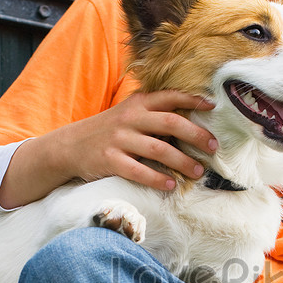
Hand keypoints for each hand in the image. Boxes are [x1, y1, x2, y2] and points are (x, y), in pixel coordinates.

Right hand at [72, 90, 217, 188]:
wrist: (69, 146)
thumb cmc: (108, 131)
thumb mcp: (127, 114)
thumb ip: (152, 113)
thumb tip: (190, 121)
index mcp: (137, 104)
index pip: (168, 97)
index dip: (192, 100)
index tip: (213, 107)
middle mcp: (129, 119)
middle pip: (170, 123)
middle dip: (196, 135)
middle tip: (213, 147)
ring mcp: (119, 139)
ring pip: (159, 149)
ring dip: (182, 162)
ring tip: (198, 171)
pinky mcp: (109, 160)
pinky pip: (138, 171)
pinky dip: (157, 179)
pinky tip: (170, 185)